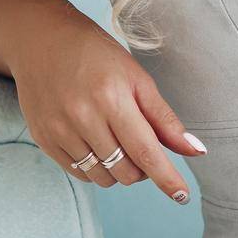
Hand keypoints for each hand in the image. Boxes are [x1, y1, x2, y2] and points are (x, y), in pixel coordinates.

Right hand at [9, 0, 205, 202]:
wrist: (42, 40)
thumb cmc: (97, 55)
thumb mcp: (137, 78)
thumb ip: (164, 119)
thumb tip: (195, 151)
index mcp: (111, 98)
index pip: (145, 152)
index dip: (166, 178)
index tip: (182, 196)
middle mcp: (82, 117)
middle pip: (125, 171)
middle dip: (143, 169)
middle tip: (143, 146)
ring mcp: (59, 130)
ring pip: (103, 177)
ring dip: (119, 171)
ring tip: (118, 143)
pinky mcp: (43, 139)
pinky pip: (79, 173)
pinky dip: (96, 168)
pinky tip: (97, 144)